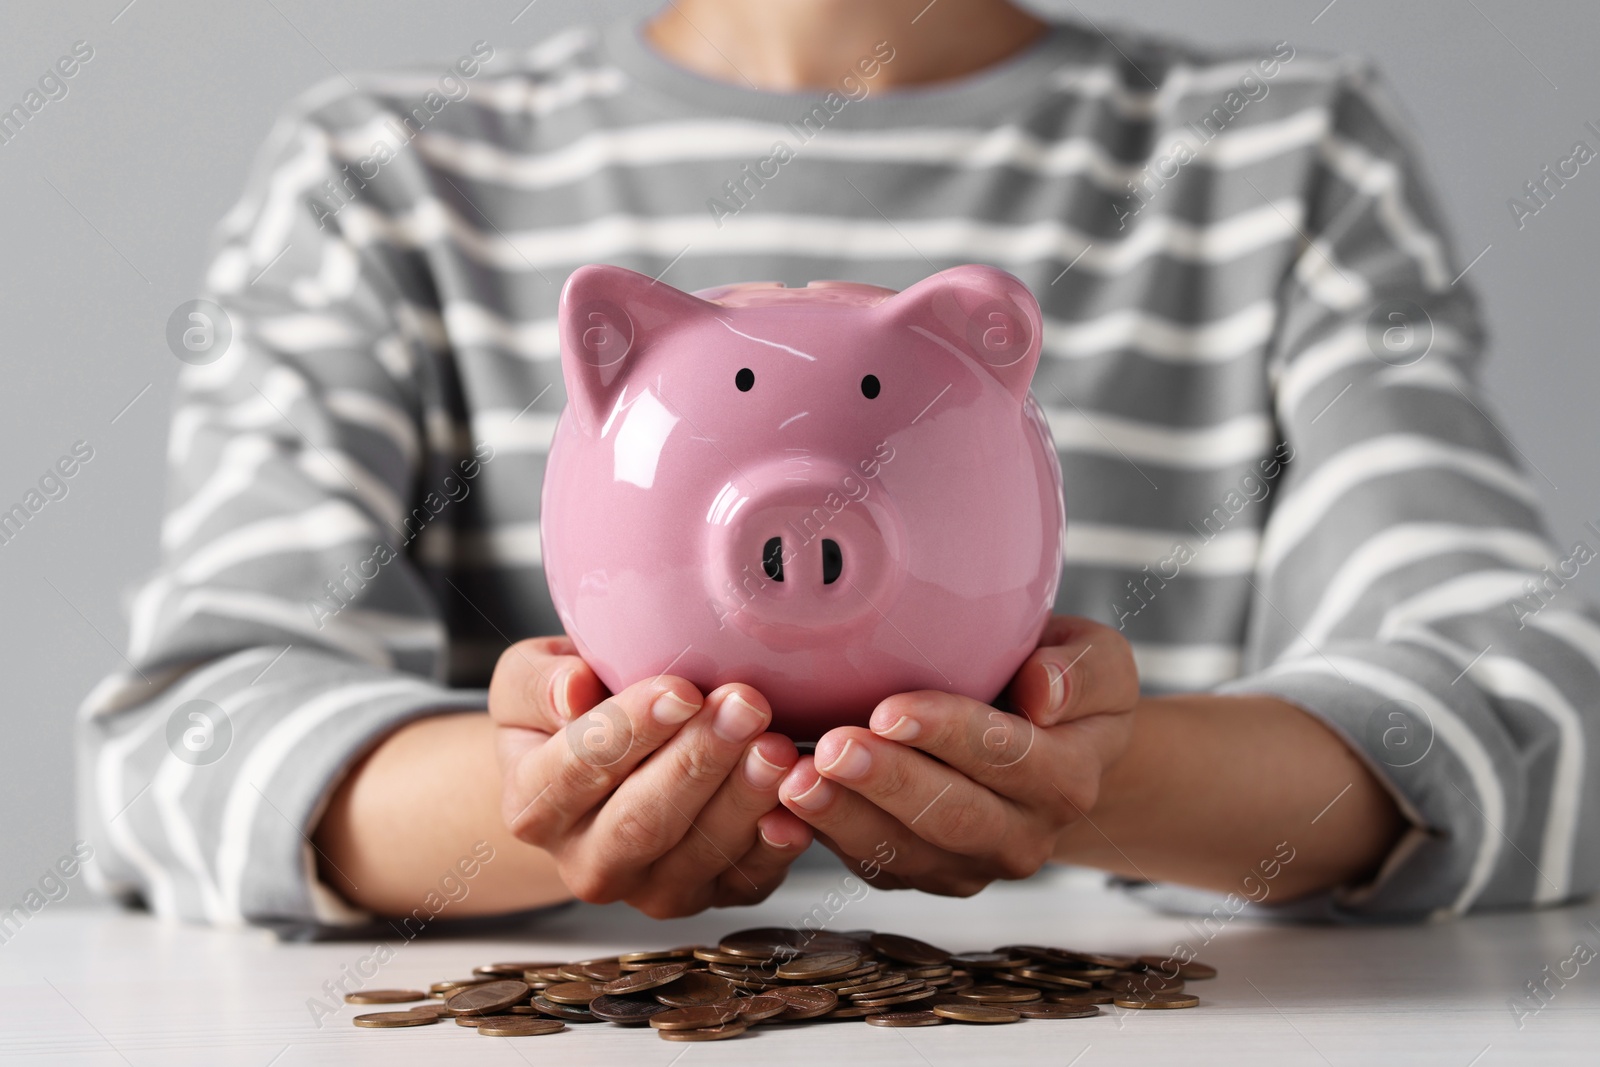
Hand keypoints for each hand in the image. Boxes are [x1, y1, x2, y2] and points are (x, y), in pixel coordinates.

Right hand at [488, 637, 813, 916]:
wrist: (598, 772)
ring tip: (777, 745)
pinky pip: (745, 880)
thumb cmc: (569, 714)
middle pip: (642, 820)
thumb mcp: (529, 682)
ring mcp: (648, 888)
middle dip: (699, 761)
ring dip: (743, 798)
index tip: (680, 691)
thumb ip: (540, 682)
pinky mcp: (709, 896)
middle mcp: (586, 862)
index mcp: (532, 806)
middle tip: (746, 706)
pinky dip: (775, 844)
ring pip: (698, 853)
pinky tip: (797, 803)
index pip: (577, 770)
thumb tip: (573, 689)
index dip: (630, 730)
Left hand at [776, 617, 1136, 894]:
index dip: (946, 734)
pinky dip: (824, 840)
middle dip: (887, 782)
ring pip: (905, 852)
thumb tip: (1043, 692)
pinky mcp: (924, 875)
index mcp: (1068, 778)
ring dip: (846, 818)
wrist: (1051, 743)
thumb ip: (1082, 671)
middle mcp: (1024, 835)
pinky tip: (779, 811)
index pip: (1005, 755)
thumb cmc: (1058, 682)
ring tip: (794, 781)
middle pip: (952, 816)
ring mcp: (971, 865)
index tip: (889, 709)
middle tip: (831, 748)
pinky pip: (873, 866)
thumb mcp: (1095, 659)